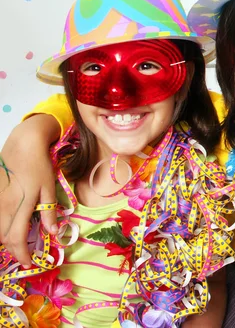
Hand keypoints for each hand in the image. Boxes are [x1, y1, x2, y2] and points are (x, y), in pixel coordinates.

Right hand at [0, 115, 59, 266]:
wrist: (22, 147)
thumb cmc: (39, 167)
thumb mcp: (49, 189)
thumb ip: (49, 213)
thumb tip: (53, 233)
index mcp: (20, 206)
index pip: (16, 238)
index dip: (21, 254)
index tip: (30, 263)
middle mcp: (3, 206)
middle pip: (3, 237)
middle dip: (14, 250)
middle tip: (27, 255)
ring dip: (7, 239)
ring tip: (21, 243)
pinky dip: (3, 228)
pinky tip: (13, 228)